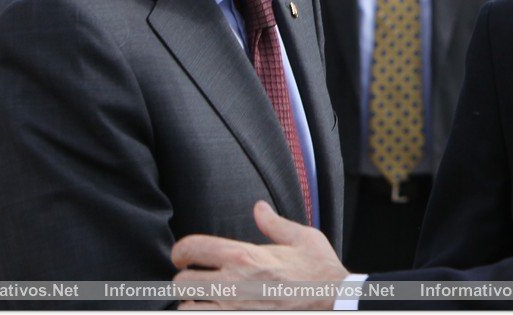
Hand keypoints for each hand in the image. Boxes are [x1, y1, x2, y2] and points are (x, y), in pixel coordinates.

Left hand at [172, 201, 348, 309]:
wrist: (332, 300)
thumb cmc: (319, 270)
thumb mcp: (302, 238)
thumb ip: (274, 223)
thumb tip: (258, 208)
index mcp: (244, 256)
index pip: (192, 248)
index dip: (180, 250)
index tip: (184, 254)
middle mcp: (233, 284)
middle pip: (180, 282)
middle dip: (183, 278)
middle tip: (192, 277)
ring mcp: (234, 308)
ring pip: (187, 307)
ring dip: (192, 301)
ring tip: (203, 297)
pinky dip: (205, 313)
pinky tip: (215, 308)